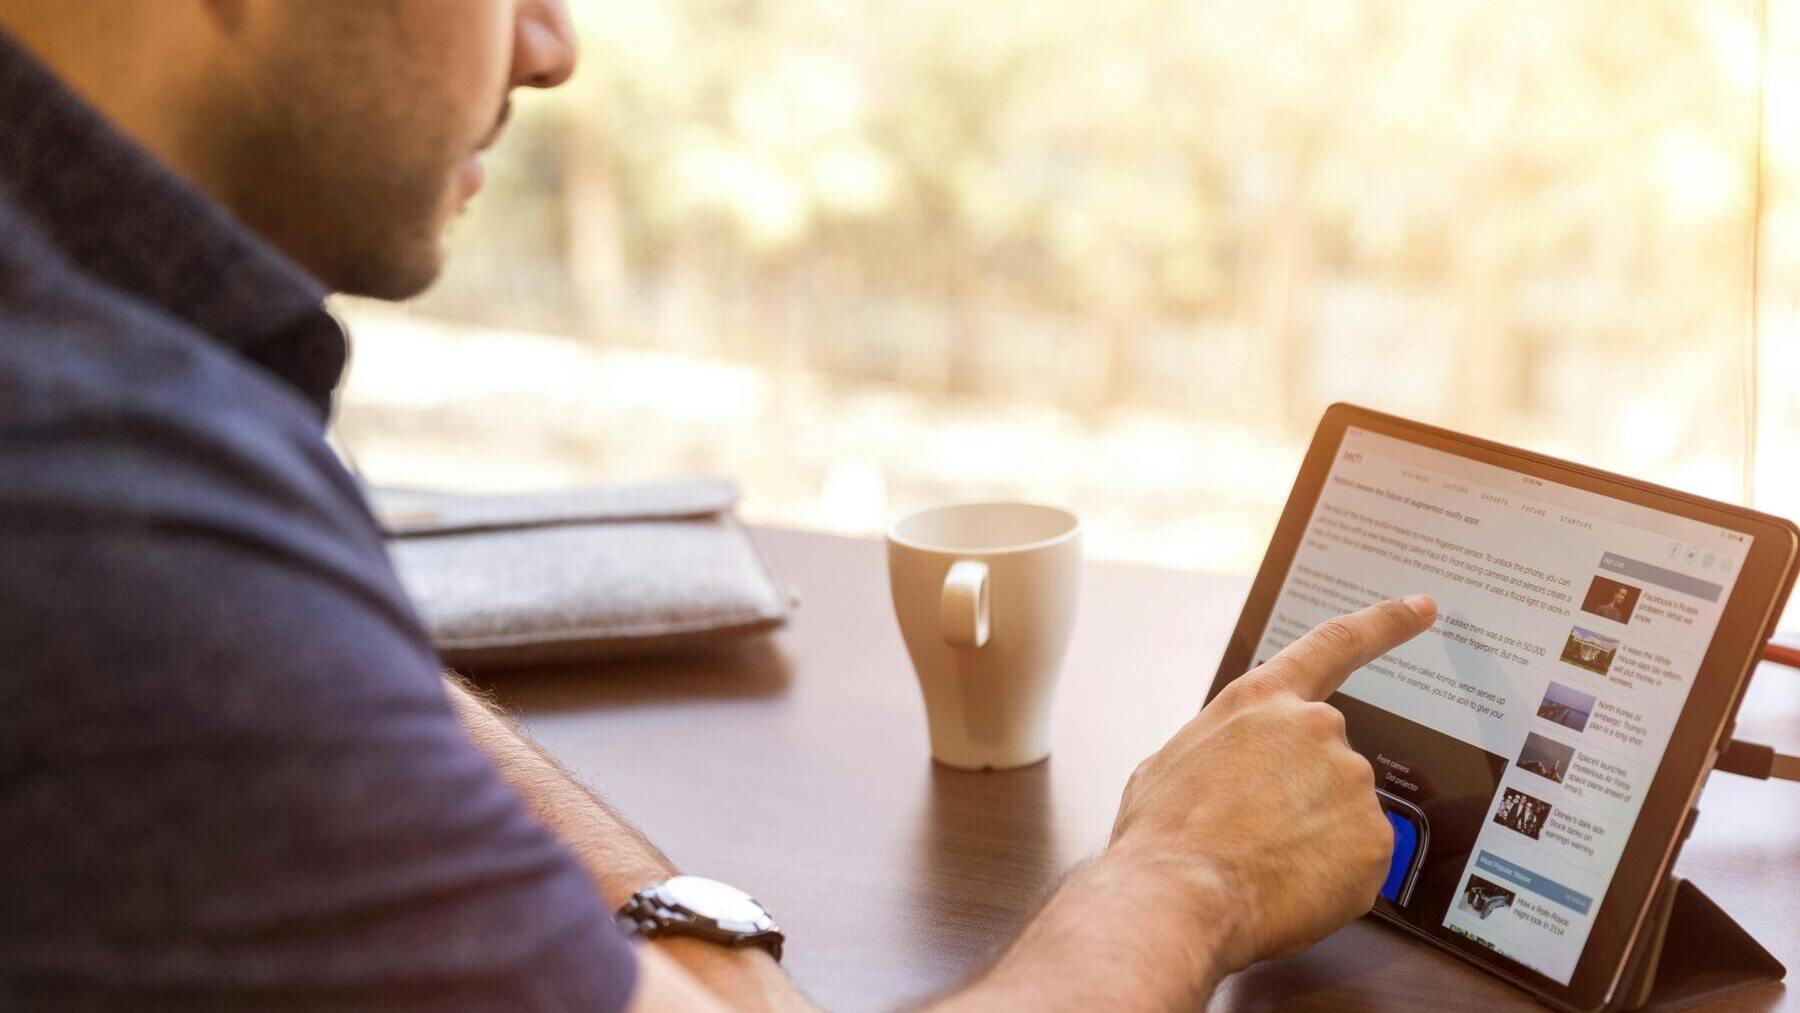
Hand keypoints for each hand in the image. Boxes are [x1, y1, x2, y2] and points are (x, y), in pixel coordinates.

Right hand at [1107, 596, 1436, 972]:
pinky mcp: (1375, 838)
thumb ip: (1224, 749)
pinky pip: (1360, 859)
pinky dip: (1331, 876)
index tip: (1421, 608)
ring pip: (1344, 814)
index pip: (1335, 644)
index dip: (1385, 624)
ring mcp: (1351, 781)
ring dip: (1313, 838)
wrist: (1179, 896)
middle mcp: (1316, 728)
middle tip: (1256, 836)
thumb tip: (1231, 772)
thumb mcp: (1171, 763)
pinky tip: (1288, 884)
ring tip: (1261, 863)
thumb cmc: (1164, 836)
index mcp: (1262, 701)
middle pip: (1328, 761)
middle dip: (1301, 798)